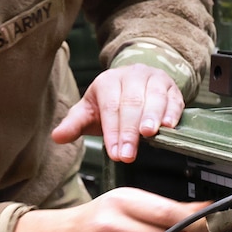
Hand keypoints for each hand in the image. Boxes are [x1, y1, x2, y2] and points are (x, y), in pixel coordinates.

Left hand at [52, 65, 184, 161]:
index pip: (110, 106)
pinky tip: (168, 126)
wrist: (136, 82)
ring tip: (149, 135)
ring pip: (154, 97)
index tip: (114, 153)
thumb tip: (57, 136)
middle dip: (129, 131)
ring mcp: (154, 80)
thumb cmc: (111, 103)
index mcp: (108, 81)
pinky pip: (173, 99)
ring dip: (152, 117)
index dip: (112, 131)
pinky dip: (172, 112)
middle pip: (131, 103)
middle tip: (128, 154)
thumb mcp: (90, 111)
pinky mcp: (172, 88)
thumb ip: (74, 124)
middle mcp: (132, 76)